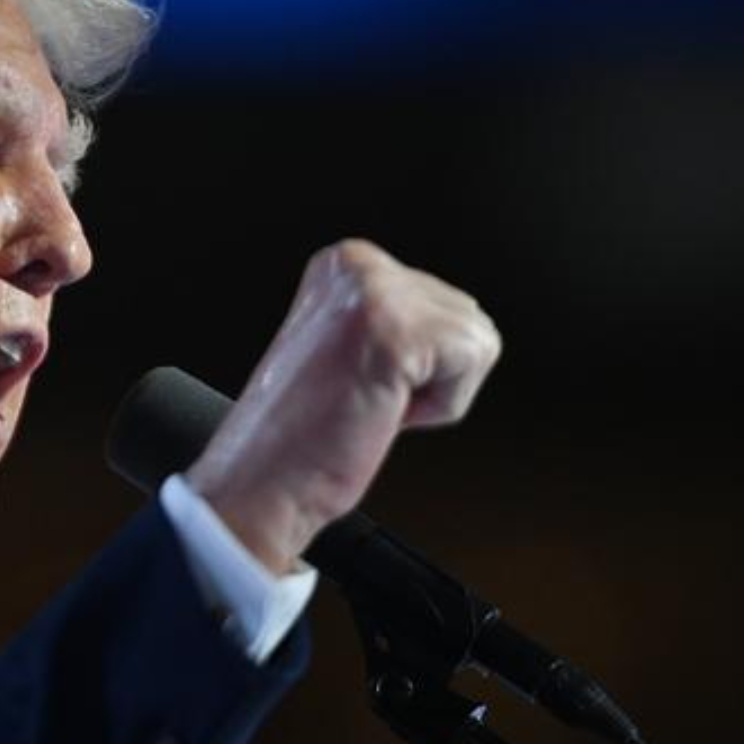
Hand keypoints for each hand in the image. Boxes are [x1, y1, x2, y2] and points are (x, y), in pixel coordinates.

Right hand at [183, 239, 501, 574]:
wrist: (266, 480)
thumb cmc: (303, 432)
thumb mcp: (353, 343)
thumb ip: (397, 316)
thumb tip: (462, 316)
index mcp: (344, 263)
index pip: (445, 302)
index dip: (419, 362)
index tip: (360, 379)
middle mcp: (357, 265)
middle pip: (468, 316)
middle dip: (431, 373)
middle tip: (366, 395)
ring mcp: (375, 293)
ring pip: (477, 339)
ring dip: (435, 392)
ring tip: (373, 401)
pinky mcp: (397, 331)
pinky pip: (473, 362)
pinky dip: (442, 405)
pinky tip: (384, 408)